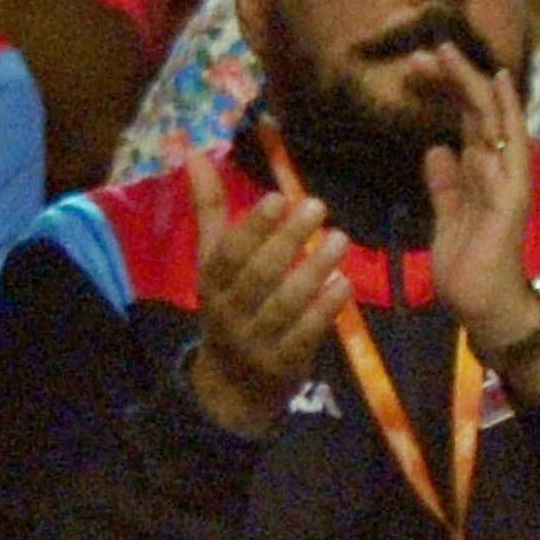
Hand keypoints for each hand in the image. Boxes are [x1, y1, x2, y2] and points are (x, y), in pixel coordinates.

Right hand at [183, 154, 348, 437]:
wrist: (231, 385)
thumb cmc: (227, 306)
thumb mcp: (211, 262)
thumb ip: (209, 209)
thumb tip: (195, 153)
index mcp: (210, 283)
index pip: (229, 253)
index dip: (253, 226)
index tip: (279, 197)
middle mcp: (229, 312)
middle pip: (259, 275)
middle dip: (288, 239)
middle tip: (318, 207)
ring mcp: (257, 341)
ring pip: (286, 303)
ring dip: (314, 269)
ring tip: (341, 239)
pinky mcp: (285, 364)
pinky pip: (306, 334)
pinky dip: (325, 309)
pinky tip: (344, 284)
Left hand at [416, 50, 539, 344]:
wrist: (483, 309)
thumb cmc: (467, 268)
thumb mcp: (446, 218)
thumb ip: (444, 185)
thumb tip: (436, 149)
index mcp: (478, 173)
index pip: (464, 119)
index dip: (444, 90)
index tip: (417, 64)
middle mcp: (495, 169)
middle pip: (476, 111)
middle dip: (453, 78)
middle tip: (425, 48)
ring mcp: (506, 178)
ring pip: (493, 118)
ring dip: (471, 84)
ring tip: (448, 52)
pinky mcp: (512, 194)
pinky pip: (512, 146)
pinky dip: (508, 113)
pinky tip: (498, 84)